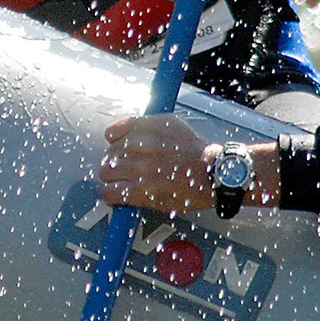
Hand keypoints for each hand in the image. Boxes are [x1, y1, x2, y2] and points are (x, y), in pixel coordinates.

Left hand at [100, 114, 215, 211]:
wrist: (214, 172)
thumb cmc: (196, 151)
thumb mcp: (171, 124)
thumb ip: (146, 126)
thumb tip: (126, 133)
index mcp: (145, 127)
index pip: (111, 133)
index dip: (116, 144)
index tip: (121, 152)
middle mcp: (138, 145)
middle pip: (108, 155)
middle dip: (116, 163)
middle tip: (128, 170)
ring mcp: (138, 168)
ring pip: (105, 173)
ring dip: (113, 179)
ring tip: (124, 183)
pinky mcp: (140, 190)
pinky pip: (110, 193)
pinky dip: (112, 196)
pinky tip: (120, 196)